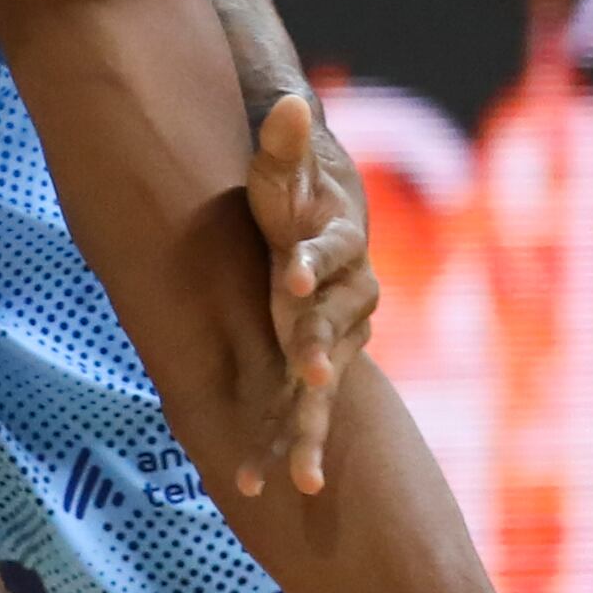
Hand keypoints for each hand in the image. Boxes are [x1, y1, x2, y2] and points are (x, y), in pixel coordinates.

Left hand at [226, 91, 372, 498]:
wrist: (318, 235)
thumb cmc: (295, 197)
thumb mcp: (282, 169)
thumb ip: (285, 142)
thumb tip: (289, 100)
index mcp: (331, 251)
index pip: (323, 254)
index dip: (310, 263)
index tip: (290, 275)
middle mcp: (338, 304)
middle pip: (331, 331)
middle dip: (318, 354)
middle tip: (310, 375)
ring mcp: (324, 345)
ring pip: (317, 395)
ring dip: (307, 435)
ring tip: (297, 483)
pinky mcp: (305, 375)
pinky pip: (295, 418)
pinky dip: (281, 452)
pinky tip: (254, 491)